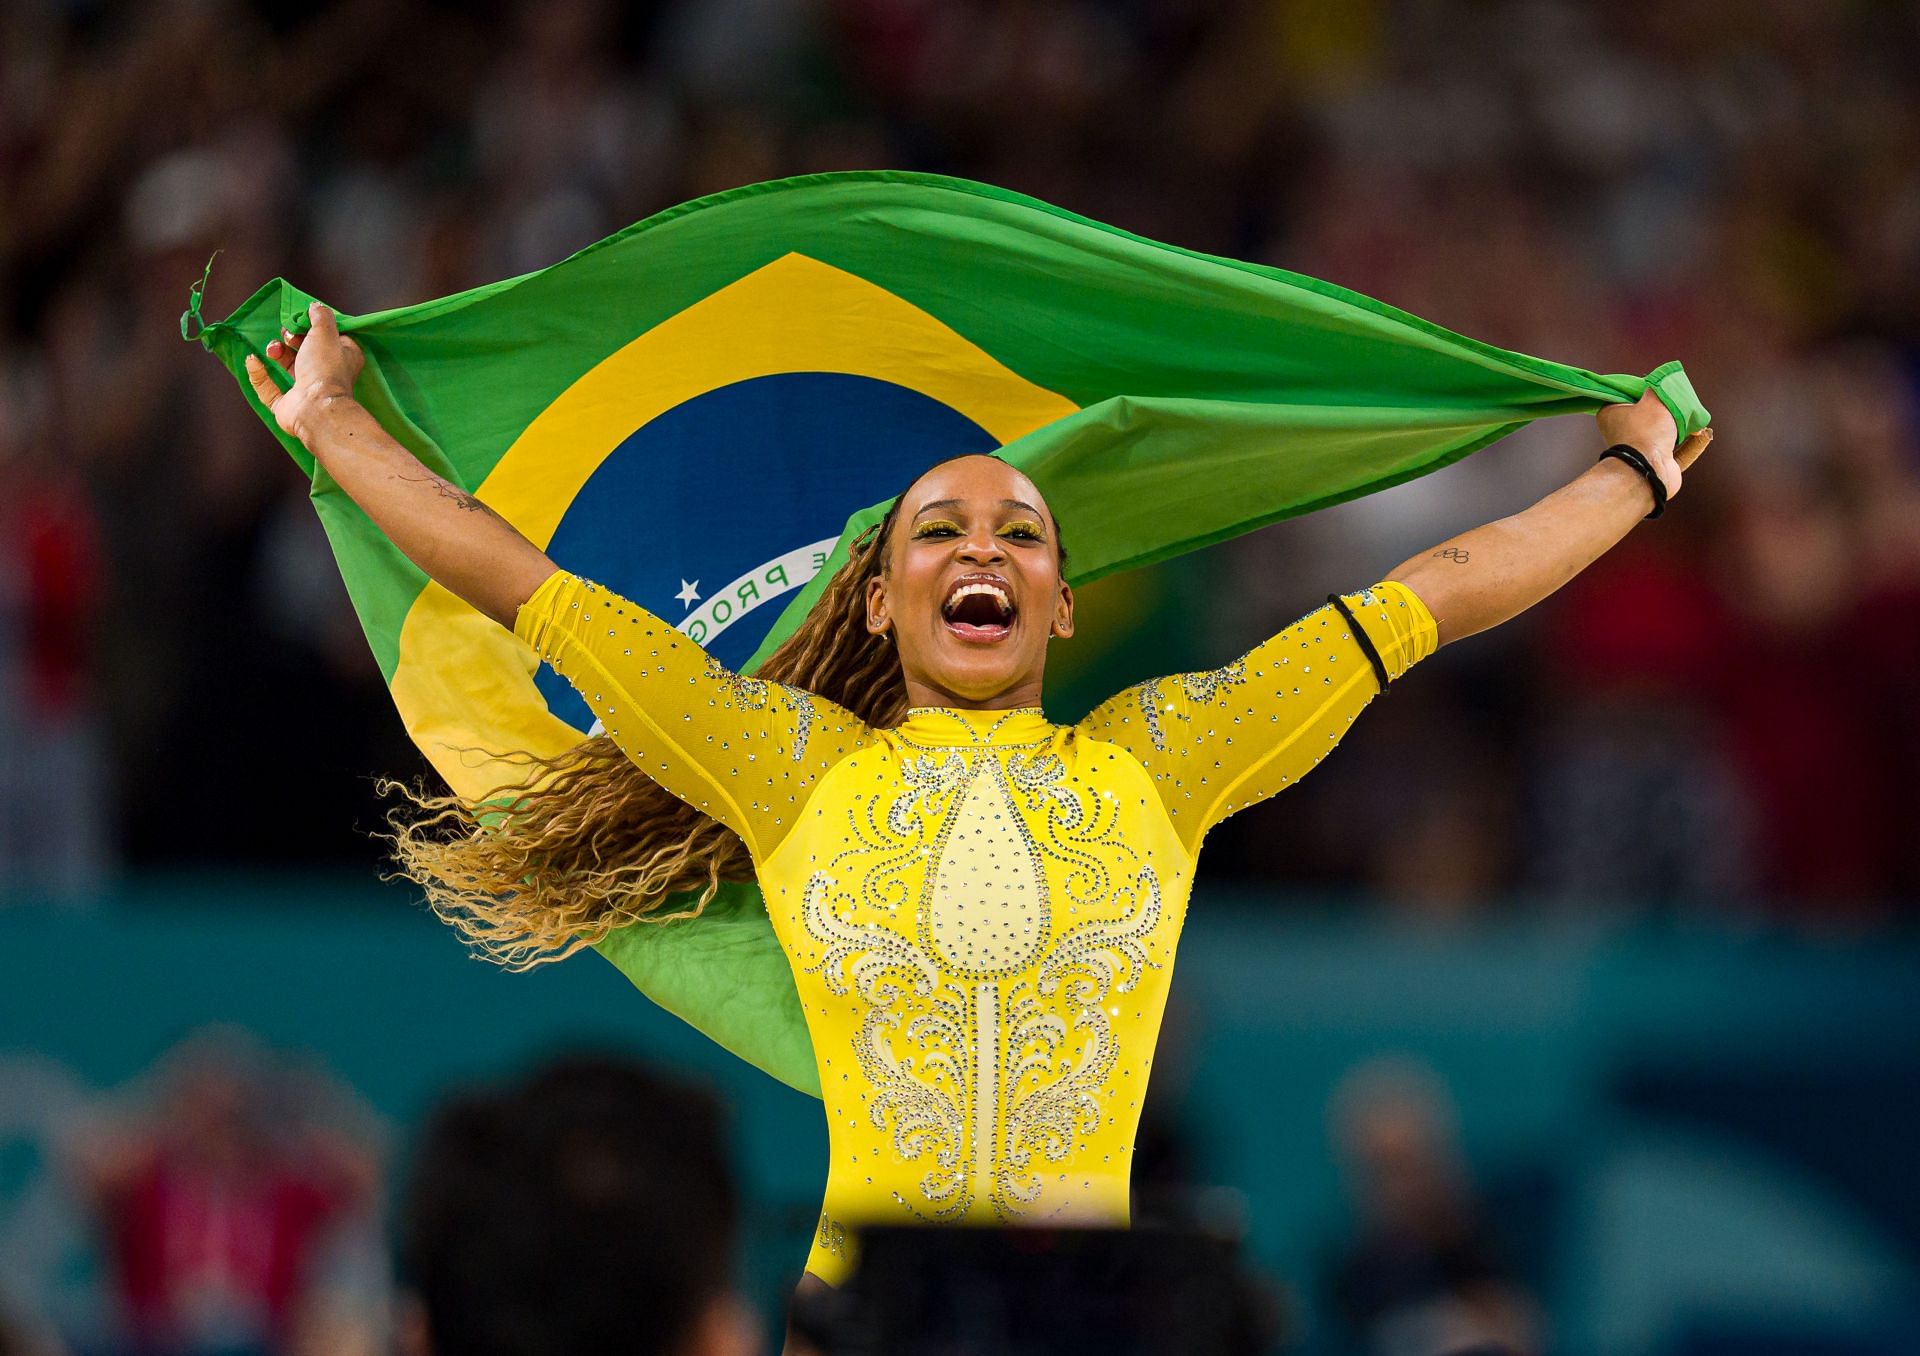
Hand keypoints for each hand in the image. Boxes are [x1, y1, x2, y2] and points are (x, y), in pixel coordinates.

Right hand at [244, 302, 364, 444]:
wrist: (317, 408)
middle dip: (291, 338)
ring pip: (287, 365)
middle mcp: (326, 374)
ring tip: (274, 349)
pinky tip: (253, 361)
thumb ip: (321, 316)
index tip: (301, 319)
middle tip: (288, 335)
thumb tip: (315, 307)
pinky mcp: (288, 405)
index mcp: (343, 358)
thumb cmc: (325, 368)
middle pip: (304, 349)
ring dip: (276, 351)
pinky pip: (268, 387)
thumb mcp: (326, 332)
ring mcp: (306, 391)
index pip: (328, 337)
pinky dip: (259, 374)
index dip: (313, 327)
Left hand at [1595, 387, 1684, 498]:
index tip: (1660, 385)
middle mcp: (1621, 430)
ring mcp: (1638, 447)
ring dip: (1678, 424)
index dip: (1646, 388)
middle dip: (1666, 407)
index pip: (1628, 393)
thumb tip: (1662, 379)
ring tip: (1690, 416)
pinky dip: (1687, 442)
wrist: (1651, 471)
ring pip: (1662, 429)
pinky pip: (1674, 447)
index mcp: (1611, 413)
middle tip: (1679, 400)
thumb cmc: (1646, 433)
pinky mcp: (1654, 460)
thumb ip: (1658, 387)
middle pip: (1648, 411)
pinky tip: (1700, 433)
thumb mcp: (1653, 400)